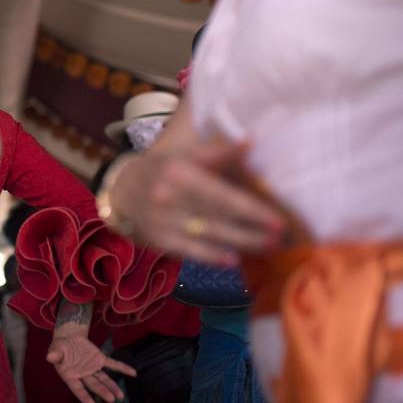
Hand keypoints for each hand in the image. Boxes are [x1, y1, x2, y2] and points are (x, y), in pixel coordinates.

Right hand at [45, 322, 135, 402]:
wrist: (68, 338)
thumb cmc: (59, 348)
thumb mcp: (55, 350)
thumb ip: (54, 354)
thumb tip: (50, 357)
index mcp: (71, 376)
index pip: (78, 389)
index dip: (85, 397)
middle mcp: (84, 375)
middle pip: (94, 385)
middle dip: (103, 392)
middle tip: (112, 400)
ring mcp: (93, 368)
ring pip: (104, 378)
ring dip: (113, 386)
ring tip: (121, 397)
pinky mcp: (100, 359)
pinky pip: (112, 364)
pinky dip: (122, 368)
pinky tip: (133, 373)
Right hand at [112, 139, 287, 265]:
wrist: (123, 189)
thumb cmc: (165, 169)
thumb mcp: (186, 154)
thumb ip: (217, 152)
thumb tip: (250, 142)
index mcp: (179, 172)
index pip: (222, 195)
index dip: (251, 210)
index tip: (278, 220)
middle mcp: (169, 198)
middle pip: (219, 219)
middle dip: (252, 231)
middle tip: (280, 238)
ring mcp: (163, 222)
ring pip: (208, 236)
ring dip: (241, 244)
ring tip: (268, 247)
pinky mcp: (159, 240)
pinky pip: (190, 252)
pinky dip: (212, 257)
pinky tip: (233, 261)